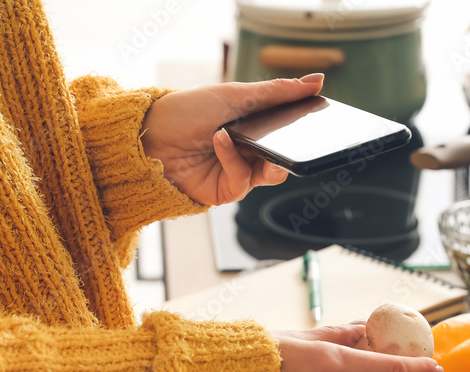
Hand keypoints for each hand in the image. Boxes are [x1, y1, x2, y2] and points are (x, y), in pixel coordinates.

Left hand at [140, 75, 324, 205]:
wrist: (149, 136)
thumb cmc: (186, 111)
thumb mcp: (236, 95)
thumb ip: (278, 92)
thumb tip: (316, 81)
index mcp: (253, 125)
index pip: (288, 130)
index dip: (304, 128)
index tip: (319, 117)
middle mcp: (248, 151)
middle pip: (285, 157)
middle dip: (292, 150)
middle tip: (296, 140)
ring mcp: (237, 173)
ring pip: (271, 174)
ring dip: (265, 157)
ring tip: (250, 140)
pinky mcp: (225, 192)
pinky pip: (243, 180)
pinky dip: (233, 159)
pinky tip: (220, 141)